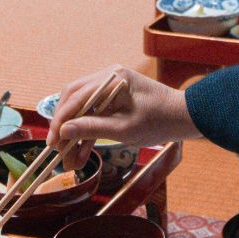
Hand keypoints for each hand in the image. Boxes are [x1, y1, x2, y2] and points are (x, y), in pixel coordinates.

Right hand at [45, 65, 197, 169]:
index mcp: (112, 79)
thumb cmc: (160, 121)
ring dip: (75, 133)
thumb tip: (64, 131)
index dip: (60, 121)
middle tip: (55, 149)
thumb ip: (93, 129)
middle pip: (74, 99)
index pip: (76, 98)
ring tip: (69, 160)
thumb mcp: (125, 129)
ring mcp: (112, 87)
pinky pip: (95, 113)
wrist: (186, 117)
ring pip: (82, 108)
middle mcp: (109, 77)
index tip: (52, 142)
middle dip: (63, 126)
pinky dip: (88, 132)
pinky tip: (81, 154)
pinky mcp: (116, 99)